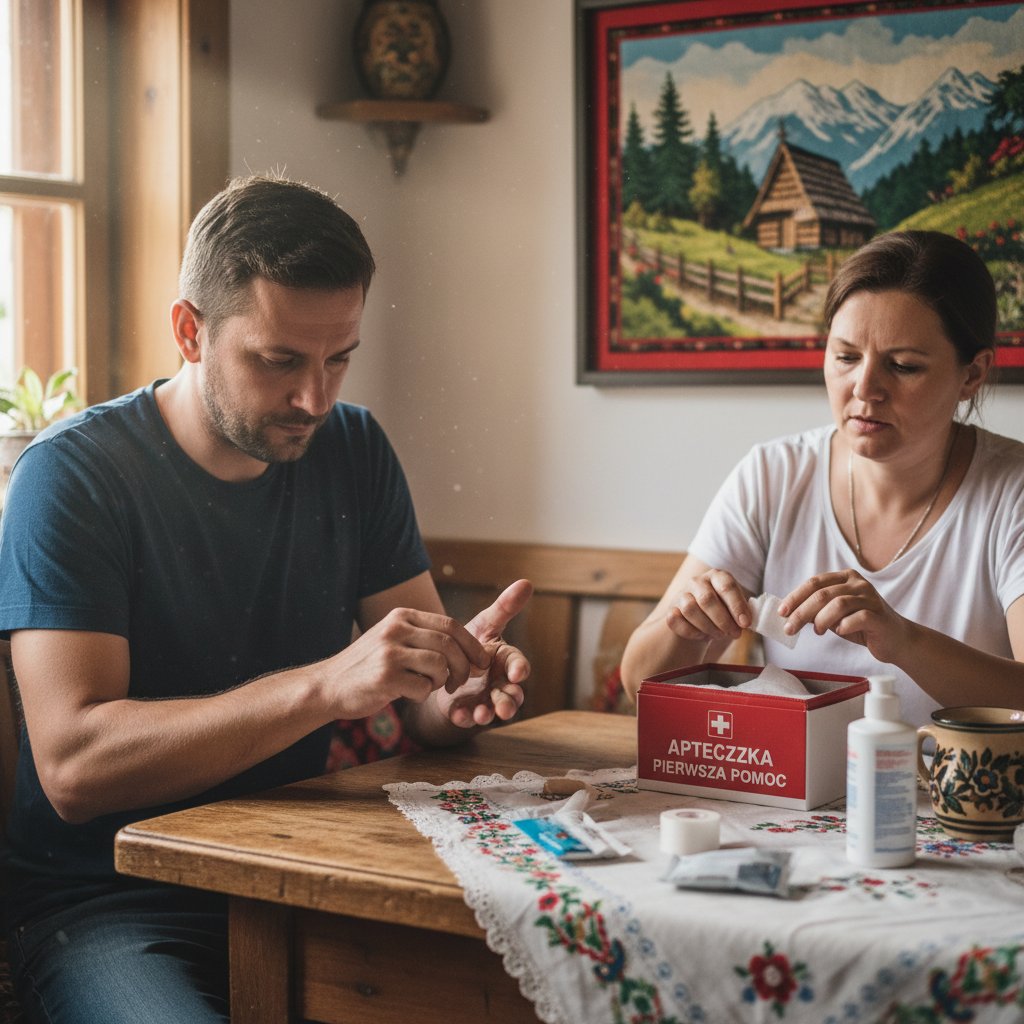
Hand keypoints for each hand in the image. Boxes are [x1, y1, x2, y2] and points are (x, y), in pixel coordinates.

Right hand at [322, 606, 491, 719]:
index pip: (449, 624)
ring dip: (442, 681)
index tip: (481, 661)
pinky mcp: (385, 677)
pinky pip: (423, 687)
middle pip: (449, 643)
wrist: (328, 685)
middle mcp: (396, 629)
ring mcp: (389, 652)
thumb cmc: (368, 666)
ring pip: (440, 664)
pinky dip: (423, 695)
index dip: (471, 644)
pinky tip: (409, 694)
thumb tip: (466, 646)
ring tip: (430, 687)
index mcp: (401, 616)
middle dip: (463, 666)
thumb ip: (423, 637)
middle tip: (459, 682)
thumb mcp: (392, 639)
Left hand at [435, 579, 532, 727]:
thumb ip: (504, 608)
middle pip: (511, 694)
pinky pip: (466, 718)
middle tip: (506, 706)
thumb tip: (527, 582)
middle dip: (510, 701)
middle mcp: (499, 683)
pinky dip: (464, 718)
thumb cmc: (470, 644)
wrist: (444, 664)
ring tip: (483, 714)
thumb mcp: (485, 625)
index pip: (518, 665)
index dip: (519, 669)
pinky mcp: (464, 710)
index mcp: (505, 661)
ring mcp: (483, 699)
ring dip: (489, 713)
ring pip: (492, 710)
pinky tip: (459, 715)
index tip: (518, 673)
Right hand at [666, 568, 749, 642]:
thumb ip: (742, 612)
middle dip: (723, 620)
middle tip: (734, 633)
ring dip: (708, 627)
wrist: (699, 622)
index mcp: (717, 576)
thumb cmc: (723, 613)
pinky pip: (676, 620)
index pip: (726, 586)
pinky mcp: (671, 610)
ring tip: (719, 634)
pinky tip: (702, 635)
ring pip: (690, 609)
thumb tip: (746, 622)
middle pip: (707, 599)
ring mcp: (681, 594)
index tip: (745, 624)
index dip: (737, 606)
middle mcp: (697, 581)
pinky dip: (691, 632)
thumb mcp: (735, 608)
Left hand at [779, 570, 908, 661]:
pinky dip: (844, 626)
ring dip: (822, 620)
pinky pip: (857, 617)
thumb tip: (787, 613)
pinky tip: (840, 632)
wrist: (895, 640)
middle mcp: (858, 583)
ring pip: (838, 603)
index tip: (781, 612)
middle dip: (801, 612)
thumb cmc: (860, 626)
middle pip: (822, 594)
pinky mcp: (880, 615)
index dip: (795, 597)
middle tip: (789, 628)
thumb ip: (815, 610)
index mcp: (845, 578)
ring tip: (818, 632)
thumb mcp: (833, 615)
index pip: (814, 583)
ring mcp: (871, 598)